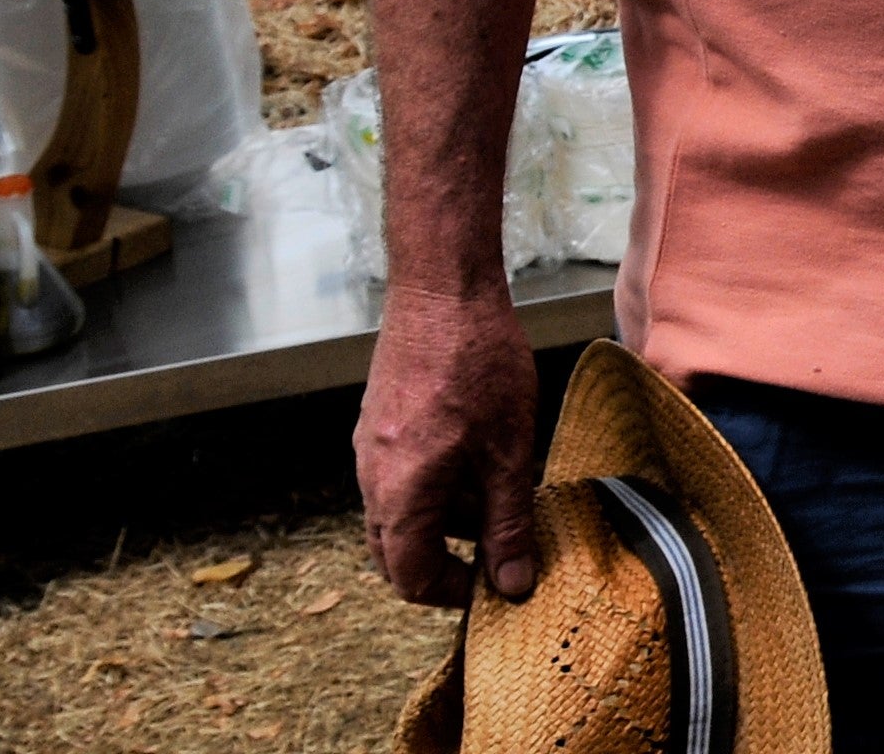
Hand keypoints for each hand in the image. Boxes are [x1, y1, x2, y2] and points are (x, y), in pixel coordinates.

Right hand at [358, 283, 542, 605]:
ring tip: (500, 502)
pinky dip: (433, 486)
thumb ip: (509, 522)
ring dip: (445, 520)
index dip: (455, 593)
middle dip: (447, 561)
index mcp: (401, 496)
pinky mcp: (378, 421)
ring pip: (400, 511)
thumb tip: (513, 584)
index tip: (496, 586)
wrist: (442, 291)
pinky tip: (479, 462)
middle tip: (498, 555)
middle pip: (397, 550)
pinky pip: (398, 475)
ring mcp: (370, 448)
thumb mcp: (509, 452)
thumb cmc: (478, 364)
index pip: (411, 578)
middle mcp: (373, 478)